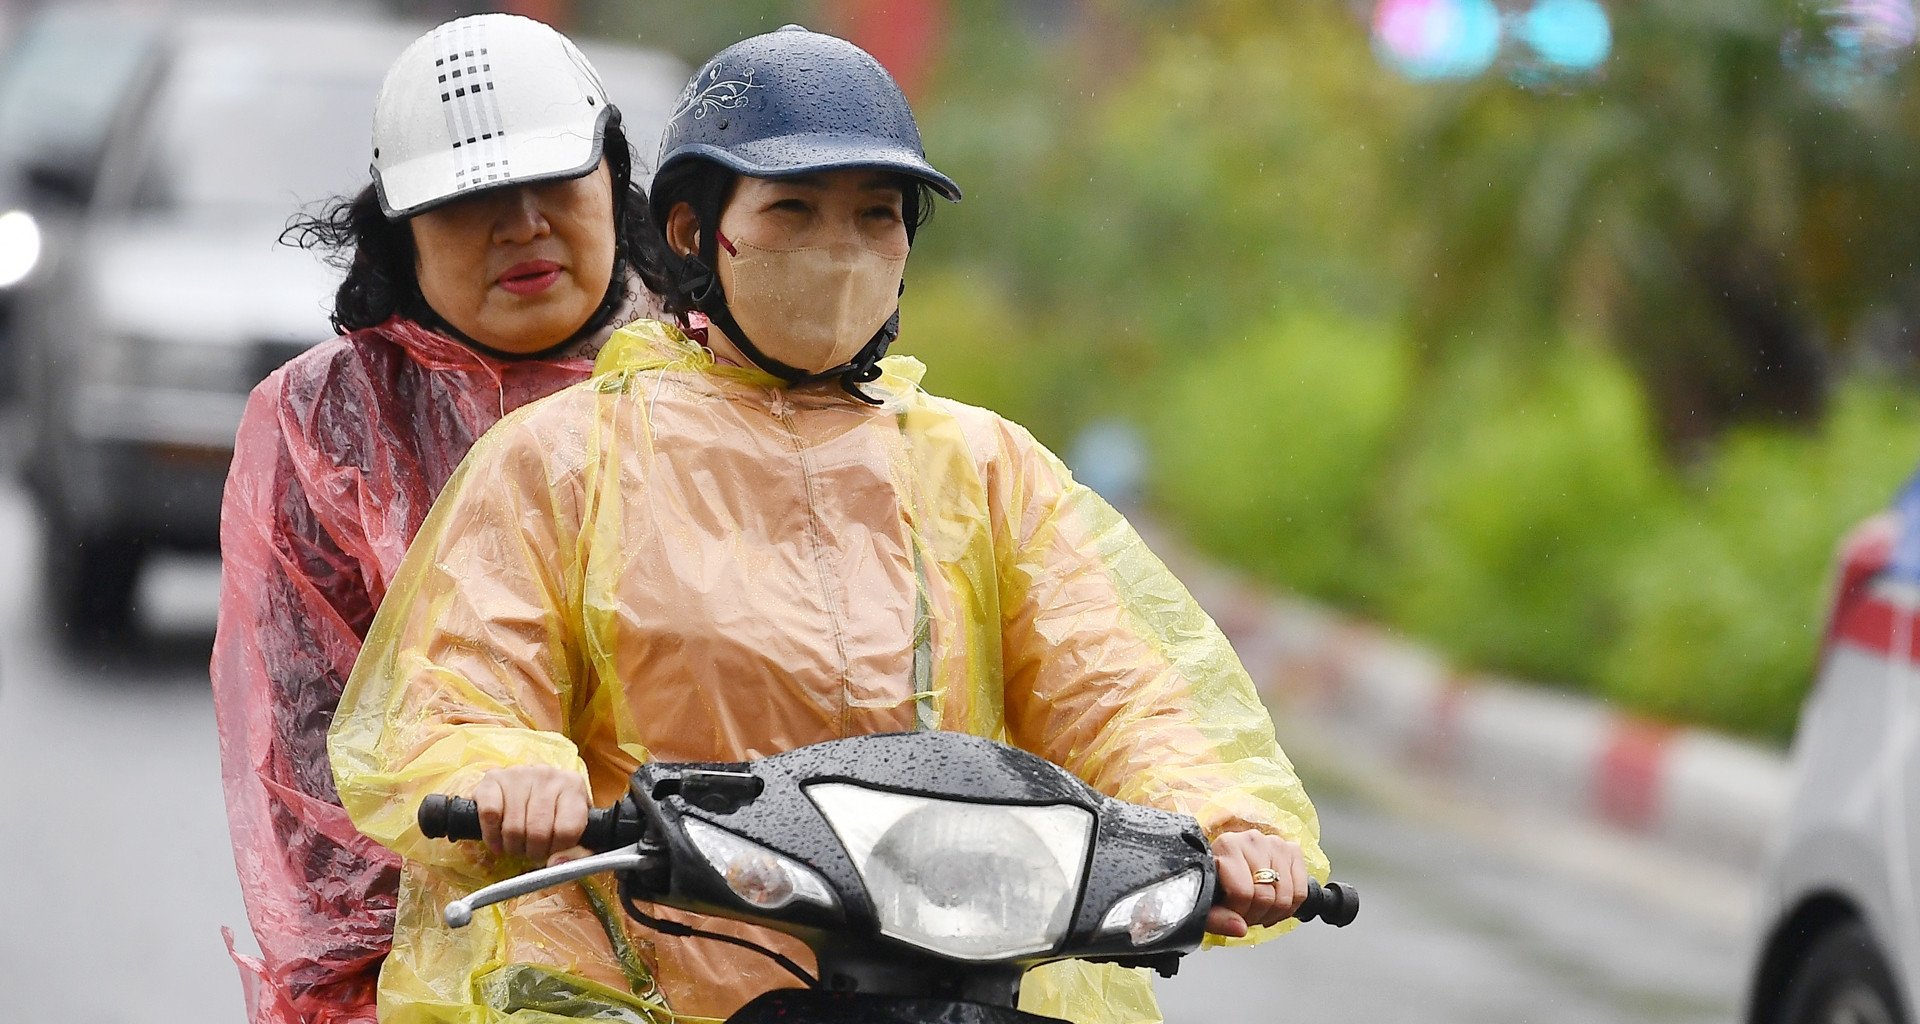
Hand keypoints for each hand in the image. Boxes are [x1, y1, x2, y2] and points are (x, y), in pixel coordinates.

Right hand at [472, 765, 589, 863]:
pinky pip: (489, 815)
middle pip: (538, 832)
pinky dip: (491, 835)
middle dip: (533, 851)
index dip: (557, 849)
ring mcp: (519, 773)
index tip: (553, 850)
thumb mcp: (576, 831)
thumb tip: (556, 863)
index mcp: (573, 786)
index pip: (567, 830)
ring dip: (513, 846)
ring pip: (513, 827)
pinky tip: (497, 839)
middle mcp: (548, 775)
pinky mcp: (492, 779)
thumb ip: (577, 854)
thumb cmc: (554, 813)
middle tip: (532, 850)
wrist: (527, 789)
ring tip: (517, 844)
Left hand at [1207, 829, 1308, 936]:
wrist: (1225, 863)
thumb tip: (1239, 928)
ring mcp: (1275, 844)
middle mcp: (1253, 840)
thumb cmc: (1215, 880)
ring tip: (1258, 909)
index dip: (1239, 913)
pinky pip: (1301, 892)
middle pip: (1266, 896)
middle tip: (1246, 915)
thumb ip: (1216, 919)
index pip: (1243, 892)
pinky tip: (1274, 904)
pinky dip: (1290, 907)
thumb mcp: (1205, 901)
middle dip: (1256, 915)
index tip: (1233, 914)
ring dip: (1273, 913)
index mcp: (1227, 846)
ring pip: (1286, 897)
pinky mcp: (1293, 851)